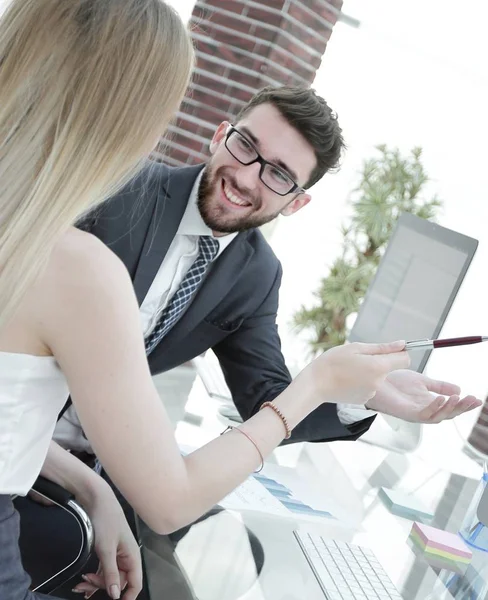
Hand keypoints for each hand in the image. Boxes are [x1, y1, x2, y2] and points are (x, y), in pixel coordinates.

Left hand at [72, 483, 141, 598]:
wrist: (97, 499)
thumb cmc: (106, 521)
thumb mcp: (106, 549)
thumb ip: (111, 573)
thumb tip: (116, 595)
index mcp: (132, 556)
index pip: (135, 583)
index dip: (127, 597)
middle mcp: (127, 556)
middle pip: (120, 582)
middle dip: (103, 588)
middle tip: (85, 588)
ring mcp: (117, 553)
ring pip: (110, 576)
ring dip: (96, 583)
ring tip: (80, 585)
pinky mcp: (108, 550)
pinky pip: (104, 569)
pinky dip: (95, 575)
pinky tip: (85, 581)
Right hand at [302, 340, 410, 405]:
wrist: (316, 384)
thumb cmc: (332, 362)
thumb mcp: (356, 348)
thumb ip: (382, 348)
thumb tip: (402, 344)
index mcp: (378, 367)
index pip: (405, 360)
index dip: (400, 353)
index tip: (390, 350)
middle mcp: (378, 382)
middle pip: (389, 368)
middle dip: (378, 362)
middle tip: (357, 358)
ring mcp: (372, 393)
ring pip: (378, 378)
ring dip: (369, 372)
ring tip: (349, 370)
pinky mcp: (364, 400)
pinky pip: (369, 387)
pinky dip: (362, 382)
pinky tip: (347, 379)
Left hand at [366, 369, 481, 422]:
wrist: (375, 379)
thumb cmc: (395, 382)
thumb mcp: (422, 382)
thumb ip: (439, 386)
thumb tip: (459, 389)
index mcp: (429, 403)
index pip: (451, 406)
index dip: (464, 404)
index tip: (478, 399)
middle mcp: (424, 411)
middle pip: (448, 414)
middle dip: (462, 408)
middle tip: (473, 400)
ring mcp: (415, 413)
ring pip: (438, 416)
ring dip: (450, 408)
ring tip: (459, 398)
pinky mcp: (406, 413)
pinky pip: (423, 414)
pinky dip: (434, 407)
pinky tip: (441, 398)